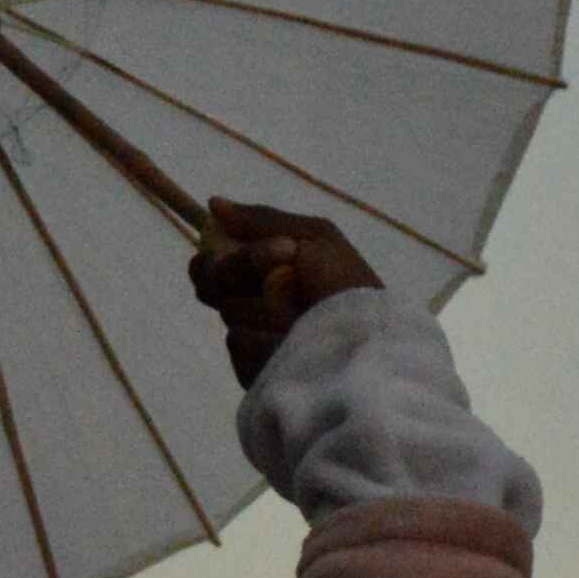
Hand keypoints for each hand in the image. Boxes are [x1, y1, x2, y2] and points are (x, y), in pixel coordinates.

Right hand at [188, 201, 380, 384]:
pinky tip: (294, 345)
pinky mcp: (256, 373)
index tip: (213, 257)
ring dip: (266, 310)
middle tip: (272, 274)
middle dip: (239, 270)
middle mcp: (255, 305)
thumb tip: (213, 204)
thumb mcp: (314, 238)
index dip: (209, 261)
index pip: (213, 265)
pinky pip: (241, 349)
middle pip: (212, 284)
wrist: (368, 341)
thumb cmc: (346, 285)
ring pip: (230, 315)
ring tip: (302, 316)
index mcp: (265, 273)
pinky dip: (268, 341)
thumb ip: (263, 221)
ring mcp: (254, 341)